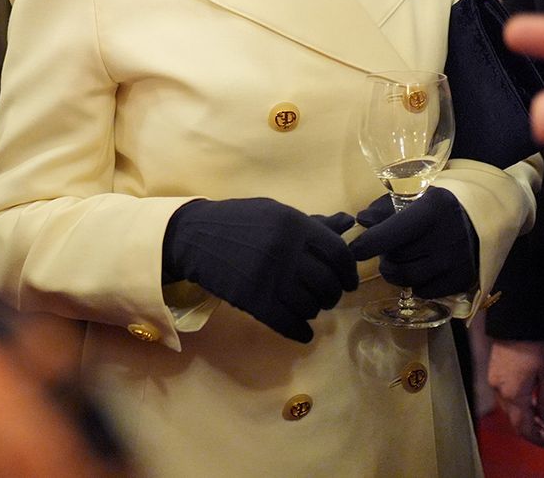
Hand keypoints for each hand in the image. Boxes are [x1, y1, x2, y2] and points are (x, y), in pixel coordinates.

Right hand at [161, 198, 357, 342]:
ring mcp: (269, 276)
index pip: (337, 253)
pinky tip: (303, 331)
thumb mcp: (275, 212)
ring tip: (309, 307)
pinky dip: (300, 331)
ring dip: (314, 311)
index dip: (348, 271)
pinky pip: (287, 322)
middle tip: (328, 297)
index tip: (349, 282)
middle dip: (333, 294)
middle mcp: (286, 250)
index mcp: (294, 224)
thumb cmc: (239, 221)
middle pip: (327, 282)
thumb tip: (348, 223)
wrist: (195, 236)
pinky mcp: (253, 299)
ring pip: (310, 305)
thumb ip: (312, 222)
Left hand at [348, 188, 477, 297]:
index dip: (368, 244)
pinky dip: (416, 284)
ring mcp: (456, 261)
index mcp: (431, 209)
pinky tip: (421, 269)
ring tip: (402, 259)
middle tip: (391, 248)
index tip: (354, 250)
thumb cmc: (434, 209)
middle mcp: (446, 236)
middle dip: (386, 255)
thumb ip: (383, 208)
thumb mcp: (412, 198)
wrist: (476, 223)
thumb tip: (361, 220)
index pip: (391, 233)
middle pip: (397, 257)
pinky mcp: (462, 280)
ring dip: (396, 272)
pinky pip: (423, 291)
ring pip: (407, 278)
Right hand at [488, 340, 543, 445]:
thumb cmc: (535, 342)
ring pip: (510, 409)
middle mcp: (499, 390)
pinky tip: (534, 400)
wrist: (516, 316)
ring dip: (527, 417)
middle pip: (515, 420)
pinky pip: (506, 396)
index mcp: (512, 394)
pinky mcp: (495, 370)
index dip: (539, 439)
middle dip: (534, 429)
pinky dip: (520, 404)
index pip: (524, 428)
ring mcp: (494, 379)